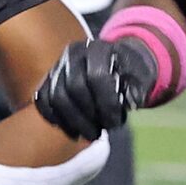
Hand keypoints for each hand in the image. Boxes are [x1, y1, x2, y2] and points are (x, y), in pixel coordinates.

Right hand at [35, 36, 154, 139]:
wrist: (116, 63)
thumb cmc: (131, 73)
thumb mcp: (142, 77)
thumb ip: (138, 89)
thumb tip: (130, 103)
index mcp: (99, 49)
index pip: (96, 76)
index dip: (106, 104)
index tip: (115, 123)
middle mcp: (74, 53)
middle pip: (73, 88)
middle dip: (88, 116)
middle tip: (100, 132)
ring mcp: (58, 66)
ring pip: (56, 98)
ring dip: (73, 122)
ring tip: (89, 135)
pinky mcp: (48, 80)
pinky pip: (42, 101)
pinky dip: (55, 119)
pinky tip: (73, 131)